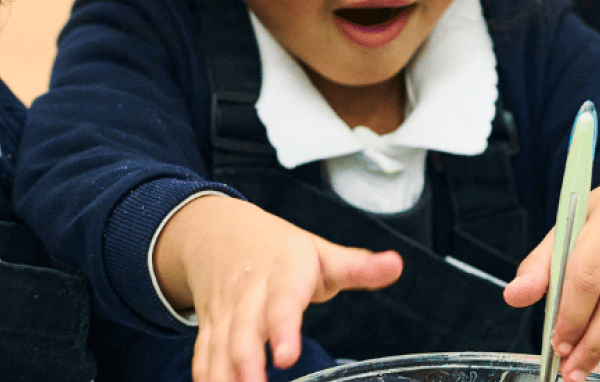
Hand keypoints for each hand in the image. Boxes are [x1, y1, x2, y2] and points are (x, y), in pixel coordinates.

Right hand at [154, 196, 403, 381]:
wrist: (218, 231)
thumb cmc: (278, 249)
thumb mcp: (320, 252)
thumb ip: (357, 267)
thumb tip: (395, 265)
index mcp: (282, 271)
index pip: (283, 301)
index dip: (283, 328)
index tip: (287, 356)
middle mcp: (248, 292)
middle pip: (244, 327)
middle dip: (246, 359)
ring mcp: (225, 310)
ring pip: (219, 343)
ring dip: (223, 371)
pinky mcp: (210, 324)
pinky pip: (203, 350)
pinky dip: (205, 372)